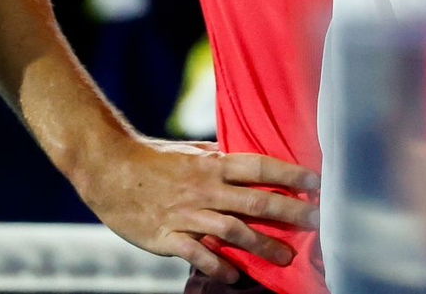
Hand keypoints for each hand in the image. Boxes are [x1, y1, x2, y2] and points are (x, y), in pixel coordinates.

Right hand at [76, 134, 320, 283]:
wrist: (110, 170)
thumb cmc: (154, 159)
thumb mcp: (191, 150)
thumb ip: (219, 156)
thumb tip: (245, 155)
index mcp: (213, 163)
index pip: (260, 166)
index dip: (289, 174)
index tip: (316, 182)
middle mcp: (205, 188)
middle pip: (254, 200)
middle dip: (288, 212)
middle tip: (315, 222)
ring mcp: (187, 213)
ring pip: (232, 230)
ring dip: (262, 244)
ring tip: (286, 257)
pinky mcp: (167, 236)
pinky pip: (197, 254)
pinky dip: (217, 265)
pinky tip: (235, 275)